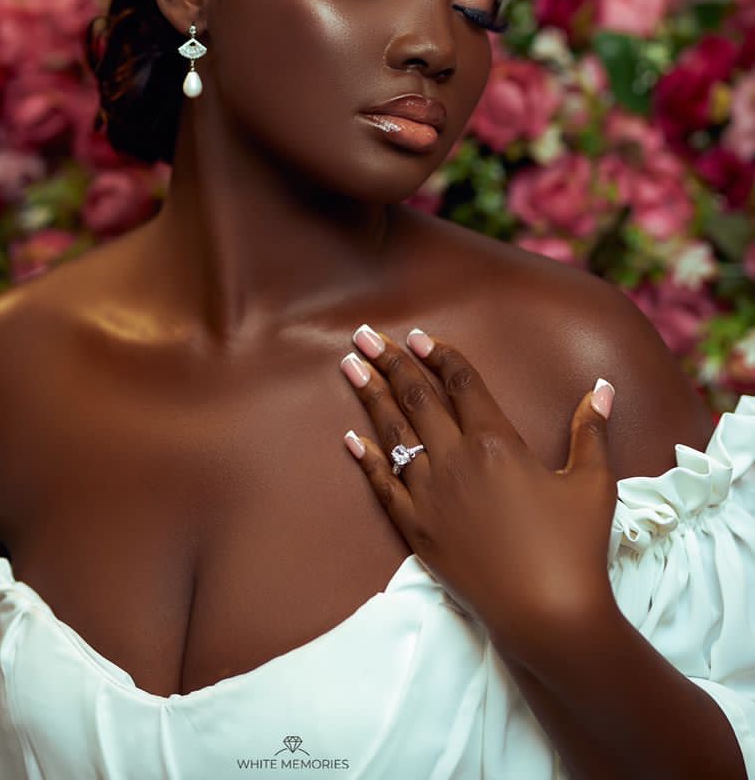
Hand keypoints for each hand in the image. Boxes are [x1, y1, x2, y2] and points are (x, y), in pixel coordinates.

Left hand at [339, 325, 619, 665]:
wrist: (548, 616)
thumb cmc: (575, 548)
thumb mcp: (593, 483)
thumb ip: (591, 430)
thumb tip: (603, 389)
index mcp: (496, 441)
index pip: (461, 383)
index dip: (439, 355)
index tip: (416, 336)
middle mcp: (456, 460)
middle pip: (417, 398)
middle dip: (390, 362)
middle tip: (365, 336)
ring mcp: (431, 495)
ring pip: (394, 434)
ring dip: (371, 397)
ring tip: (349, 367)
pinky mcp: (418, 531)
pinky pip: (384, 486)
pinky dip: (367, 459)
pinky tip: (351, 439)